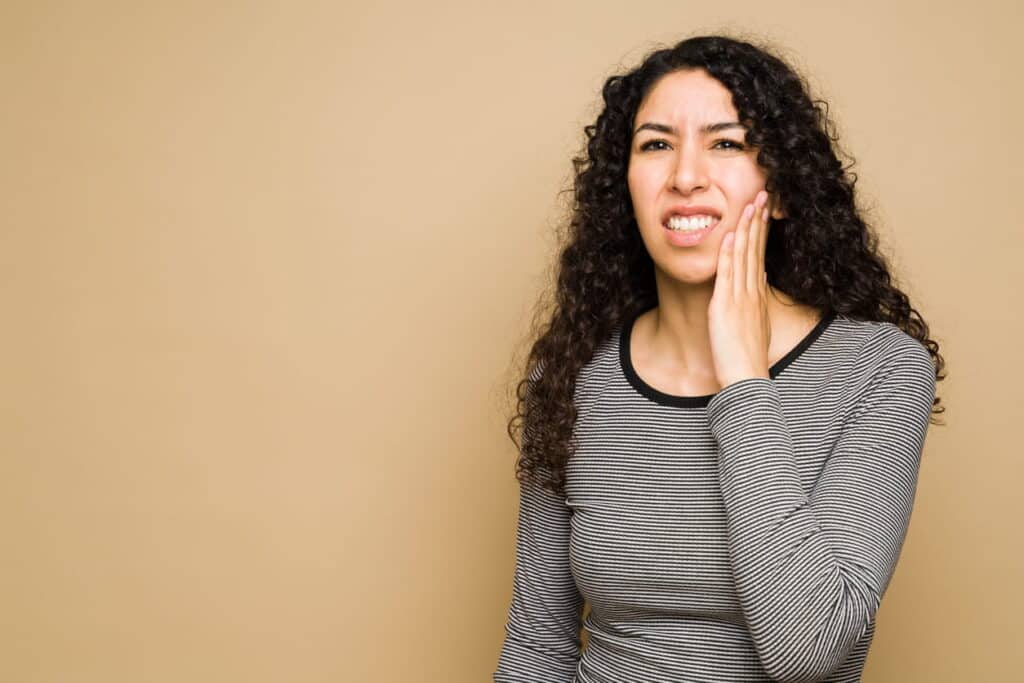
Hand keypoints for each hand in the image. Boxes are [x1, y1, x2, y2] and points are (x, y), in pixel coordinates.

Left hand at [708, 190, 772, 389]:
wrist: (746, 379)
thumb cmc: (747, 358)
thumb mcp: (756, 324)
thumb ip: (757, 301)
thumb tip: (761, 279)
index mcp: (757, 295)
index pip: (760, 254)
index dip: (762, 230)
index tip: (764, 209)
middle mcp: (751, 292)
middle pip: (756, 248)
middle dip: (759, 219)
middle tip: (764, 193)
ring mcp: (740, 297)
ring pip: (745, 255)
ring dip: (747, 227)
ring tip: (751, 202)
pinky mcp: (725, 305)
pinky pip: (729, 274)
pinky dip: (730, 253)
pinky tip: (732, 233)